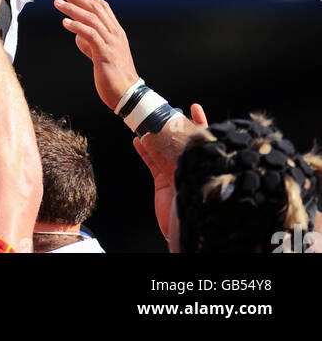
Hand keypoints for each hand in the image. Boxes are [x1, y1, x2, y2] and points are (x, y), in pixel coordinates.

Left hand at [54, 0, 139, 109]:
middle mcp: (115, 34)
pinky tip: (65, 22)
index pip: (103, 7)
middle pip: (95, 8)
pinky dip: (77, 26)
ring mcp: (111, 43)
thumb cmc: (114, 76)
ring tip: (57, 3)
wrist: (128, 95)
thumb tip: (77, 34)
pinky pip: (90, 35)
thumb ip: (91, 42)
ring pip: (92, 18)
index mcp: (116, 32)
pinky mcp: (105, 53)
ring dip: (73, 8)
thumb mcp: (102, 54)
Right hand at [133, 104, 207, 243]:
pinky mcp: (161, 180)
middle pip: (180, 141)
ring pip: (163, 148)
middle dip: (173, 126)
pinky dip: (143, 150)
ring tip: (147, 120)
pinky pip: (151, 161)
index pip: (203, 141)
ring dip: (155, 135)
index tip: (195, 108)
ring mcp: (174, 172)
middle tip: (165, 110)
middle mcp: (189, 167)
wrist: (183, 232)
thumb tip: (203, 140)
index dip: (200, 123)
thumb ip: (197, 164)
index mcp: (203, 166)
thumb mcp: (201, 182)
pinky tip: (137, 140)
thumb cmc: (198, 210)